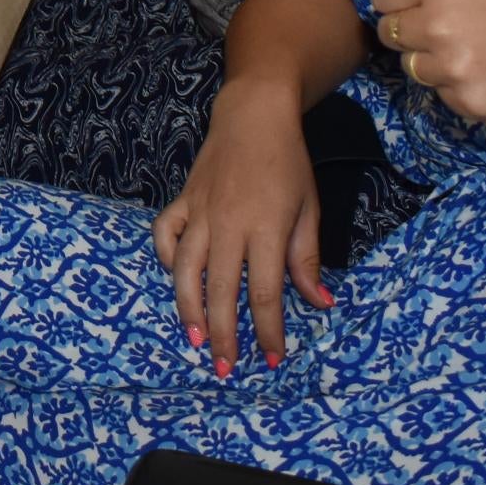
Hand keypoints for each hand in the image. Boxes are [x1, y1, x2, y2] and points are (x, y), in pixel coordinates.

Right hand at [156, 82, 334, 374]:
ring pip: (185, 270)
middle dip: (225, 335)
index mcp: (267, 229)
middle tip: (226, 369)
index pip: (266, 293)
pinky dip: (165, 259)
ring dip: (189, 309)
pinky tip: (175, 280)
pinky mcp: (182, 200)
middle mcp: (229, 225)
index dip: (269, 331)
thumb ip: (307, 259)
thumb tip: (320, 302)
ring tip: (196, 340)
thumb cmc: (288, 164)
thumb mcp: (308, 209)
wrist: (254, 115)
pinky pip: (165, 235)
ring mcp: (200, 212)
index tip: (273, 358)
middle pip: (223, 291)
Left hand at [369, 0, 485, 125]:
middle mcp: (436, 20)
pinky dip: (461, 87)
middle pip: (392, 32)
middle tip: (464, 21)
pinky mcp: (467, 99)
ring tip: (479, 44)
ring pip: (413, 65)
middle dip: (419, 27)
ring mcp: (452, 62)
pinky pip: (440, 95)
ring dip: (437, 59)